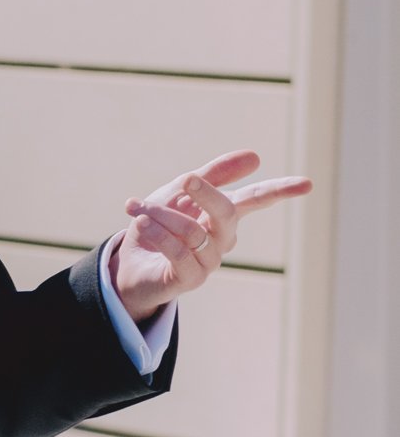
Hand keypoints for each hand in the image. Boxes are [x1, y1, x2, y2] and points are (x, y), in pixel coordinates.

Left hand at [111, 150, 311, 324]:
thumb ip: (212, 175)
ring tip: (137, 208)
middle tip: (186, 179)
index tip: (307, 184)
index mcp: (224, 216)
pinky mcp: (190, 279)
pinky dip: (156, 232)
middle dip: (205, 192)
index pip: (256, 199)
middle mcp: (223, 240)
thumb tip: (256, 157)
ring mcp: (209, 262)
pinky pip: (178, 251)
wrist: (129, 264)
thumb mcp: (179, 193)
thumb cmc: (158, 227)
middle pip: (226, 212)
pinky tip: (139, 223)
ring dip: (161, 214)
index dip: (281, 190)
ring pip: (193, 231)